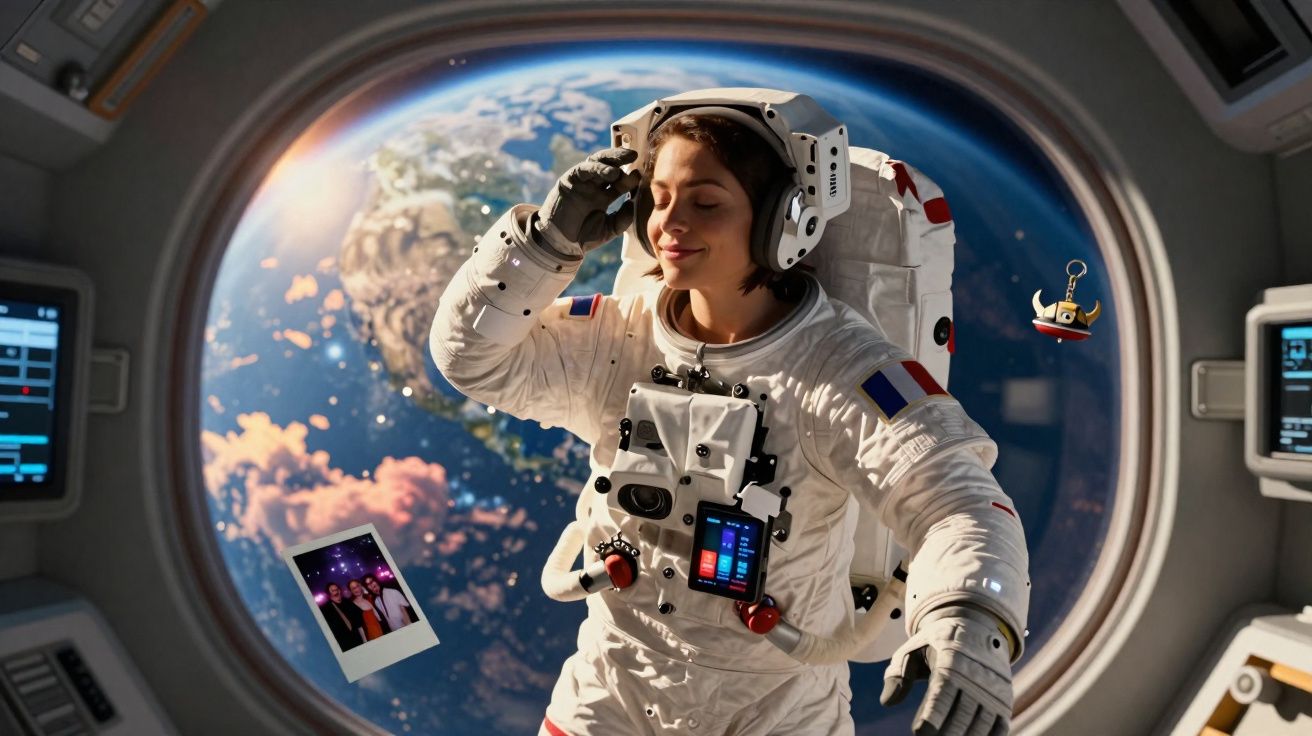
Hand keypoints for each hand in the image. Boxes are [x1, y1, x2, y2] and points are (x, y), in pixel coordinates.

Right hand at [534, 147, 641, 256]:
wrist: (560, 244)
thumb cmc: (583, 237)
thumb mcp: (609, 229)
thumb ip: (623, 217)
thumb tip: (633, 202)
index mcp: (604, 196)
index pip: (620, 182)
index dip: (632, 178)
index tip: (643, 176)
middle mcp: (594, 187)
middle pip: (610, 166)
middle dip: (623, 159)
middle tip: (635, 155)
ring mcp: (582, 183)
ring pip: (598, 162)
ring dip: (612, 159)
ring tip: (626, 159)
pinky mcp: (569, 181)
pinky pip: (583, 169)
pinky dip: (597, 168)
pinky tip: (611, 172)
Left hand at [881, 605, 1013, 735]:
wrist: (976, 626)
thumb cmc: (935, 644)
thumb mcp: (912, 650)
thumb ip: (897, 675)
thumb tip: (886, 702)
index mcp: (951, 662)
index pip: (942, 695)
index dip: (931, 716)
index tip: (918, 732)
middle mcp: (976, 677)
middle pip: (961, 716)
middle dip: (945, 735)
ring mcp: (993, 690)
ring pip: (981, 725)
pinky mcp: (1004, 701)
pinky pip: (999, 728)